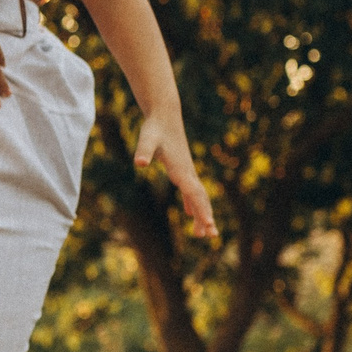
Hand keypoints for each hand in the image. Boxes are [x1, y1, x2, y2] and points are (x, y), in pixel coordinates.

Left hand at [133, 112, 217, 237]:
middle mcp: (187, 173)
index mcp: (181, 170)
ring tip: (203, 234)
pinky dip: (190, 203)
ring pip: (197, 197)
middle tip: (211, 236)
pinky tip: (189, 213)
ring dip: (200, 214)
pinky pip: (189, 191)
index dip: (201, 210)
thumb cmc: (154, 128)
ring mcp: (186, 171)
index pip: (193, 194)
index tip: (208, 225)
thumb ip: (144, 151)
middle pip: (200, 199)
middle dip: (206, 217)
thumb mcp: (147, 139)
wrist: (164, 115)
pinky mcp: (182, 169)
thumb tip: (139, 162)